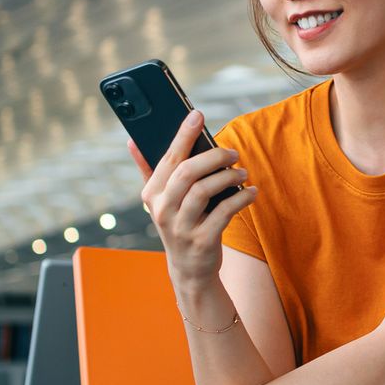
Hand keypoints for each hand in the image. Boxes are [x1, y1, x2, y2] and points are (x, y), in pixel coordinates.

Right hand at [132, 111, 257, 293]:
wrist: (189, 270)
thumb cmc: (178, 224)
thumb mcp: (159, 201)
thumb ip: (148, 170)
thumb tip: (132, 140)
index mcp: (151, 195)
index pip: (168, 158)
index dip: (183, 135)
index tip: (197, 114)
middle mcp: (162, 210)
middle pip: (186, 172)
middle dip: (212, 156)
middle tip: (233, 152)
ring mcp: (181, 227)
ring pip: (204, 191)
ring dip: (228, 176)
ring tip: (242, 172)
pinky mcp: (202, 241)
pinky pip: (224, 212)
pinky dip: (241, 198)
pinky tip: (251, 191)